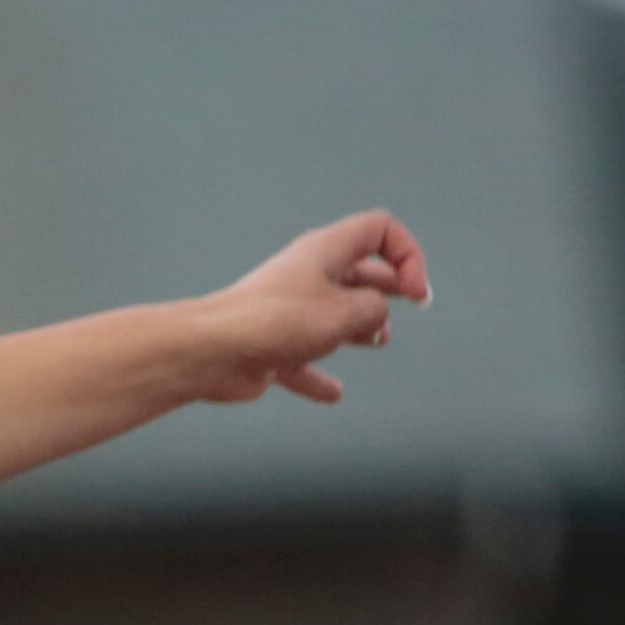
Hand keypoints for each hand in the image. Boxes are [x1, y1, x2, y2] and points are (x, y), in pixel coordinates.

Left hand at [194, 208, 432, 406]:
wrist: (210, 351)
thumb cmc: (276, 322)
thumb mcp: (346, 312)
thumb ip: (377, 309)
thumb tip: (376, 320)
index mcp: (325, 251)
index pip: (379, 230)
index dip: (407, 255)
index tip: (413, 292)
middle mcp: (306, 276)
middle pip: (359, 271)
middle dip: (389, 286)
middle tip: (414, 302)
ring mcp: (286, 312)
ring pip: (331, 314)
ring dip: (358, 326)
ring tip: (376, 341)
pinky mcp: (269, 346)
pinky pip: (301, 360)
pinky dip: (317, 376)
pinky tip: (333, 394)